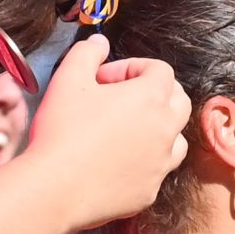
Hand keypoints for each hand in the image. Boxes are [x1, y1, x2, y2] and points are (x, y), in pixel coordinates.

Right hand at [22, 36, 189, 228]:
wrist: (55, 188)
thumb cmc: (62, 130)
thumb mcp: (68, 78)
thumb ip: (87, 53)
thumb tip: (100, 43)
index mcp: (151, 98)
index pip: (160, 70)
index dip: (132, 67)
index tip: (104, 79)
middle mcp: (166, 130)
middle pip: (179, 100)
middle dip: (154, 93)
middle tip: (121, 98)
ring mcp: (162, 163)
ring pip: (176, 137)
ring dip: (157, 128)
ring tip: (125, 130)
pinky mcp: (151, 190)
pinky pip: (158, 170)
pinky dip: (146, 160)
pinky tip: (118, 161)